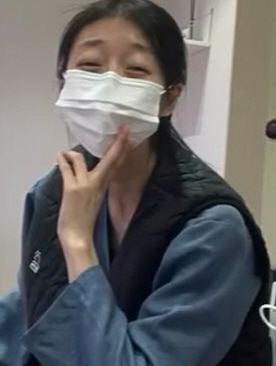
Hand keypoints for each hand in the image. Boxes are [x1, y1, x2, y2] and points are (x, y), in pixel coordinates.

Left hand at [56, 128, 129, 279]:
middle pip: (110, 159)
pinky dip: (62, 161)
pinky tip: (59, 155)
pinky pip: (66, 169)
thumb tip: (94, 177)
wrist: (78, 236)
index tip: (127, 136)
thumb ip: (96, 187)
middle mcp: (97, 183)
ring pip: (81, 159)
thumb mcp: (95, 201)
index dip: (122, 149)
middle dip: (117, 143)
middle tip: (122, 129)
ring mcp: (85, 184)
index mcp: (104, 186)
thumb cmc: (84, 221)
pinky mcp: (72, 188)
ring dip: (72, 153)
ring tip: (66, 152)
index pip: (115, 164)